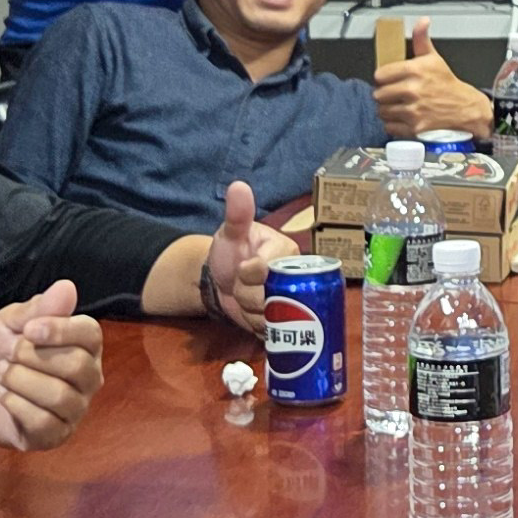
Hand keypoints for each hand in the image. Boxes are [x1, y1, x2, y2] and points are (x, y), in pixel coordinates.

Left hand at [0, 280, 103, 451]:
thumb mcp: (9, 322)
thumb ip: (38, 309)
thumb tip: (67, 287)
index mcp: (82, 346)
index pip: (91, 335)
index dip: (60, 330)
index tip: (28, 330)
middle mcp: (87, 378)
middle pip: (77, 366)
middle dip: (32, 358)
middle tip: (9, 355)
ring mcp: (73, 409)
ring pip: (60, 396)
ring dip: (20, 382)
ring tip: (3, 376)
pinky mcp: (54, 435)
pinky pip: (43, 422)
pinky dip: (15, 405)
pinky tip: (4, 398)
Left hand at [200, 180, 288, 331]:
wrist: (221, 282)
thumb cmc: (230, 252)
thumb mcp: (231, 233)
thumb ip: (237, 214)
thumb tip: (238, 186)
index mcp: (287, 254)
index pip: (270, 269)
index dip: (251, 274)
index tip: (241, 269)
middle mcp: (296, 278)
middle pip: (273, 298)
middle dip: (248, 297)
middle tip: (240, 286)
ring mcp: (292, 302)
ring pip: (271, 318)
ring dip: (250, 312)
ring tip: (244, 298)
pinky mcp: (286, 323)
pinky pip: (272, 332)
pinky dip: (254, 326)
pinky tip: (249, 315)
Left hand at [371, 20, 496, 139]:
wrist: (465, 108)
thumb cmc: (447, 84)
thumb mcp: (434, 58)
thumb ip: (422, 39)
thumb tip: (422, 21)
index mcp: (414, 70)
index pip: (380, 75)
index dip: (383, 78)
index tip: (388, 80)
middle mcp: (412, 90)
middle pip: (378, 94)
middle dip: (384, 94)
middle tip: (392, 94)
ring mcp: (413, 110)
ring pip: (382, 111)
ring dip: (387, 110)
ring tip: (396, 106)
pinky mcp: (414, 127)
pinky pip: (390, 127)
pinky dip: (393, 124)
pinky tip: (401, 118)